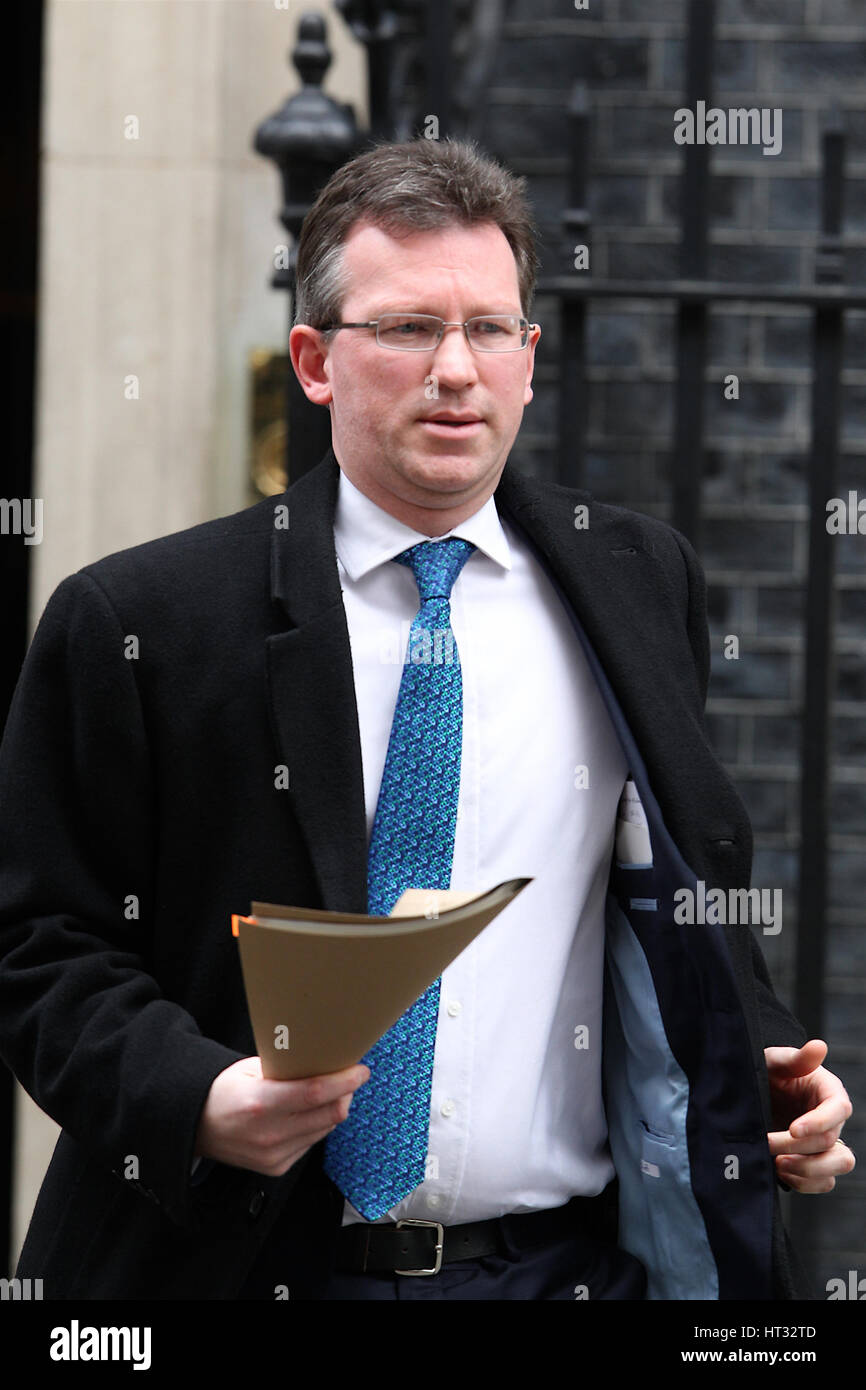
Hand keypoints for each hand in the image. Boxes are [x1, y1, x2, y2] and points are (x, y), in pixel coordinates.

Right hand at [194, 1057, 370, 1176]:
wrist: (196, 1126)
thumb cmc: (224, 1091)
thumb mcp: (251, 1068)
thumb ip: (287, 1067)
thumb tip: (324, 1058)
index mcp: (261, 1102)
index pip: (315, 1092)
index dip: (344, 1081)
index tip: (360, 1071)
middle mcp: (269, 1133)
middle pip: (328, 1114)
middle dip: (346, 1093)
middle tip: (349, 1078)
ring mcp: (273, 1155)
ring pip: (325, 1129)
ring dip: (334, 1110)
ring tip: (330, 1092)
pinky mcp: (276, 1168)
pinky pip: (311, 1143)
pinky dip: (317, 1126)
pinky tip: (308, 1113)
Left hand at [764, 1039, 854, 1191]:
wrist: (759, 1095)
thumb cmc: (770, 1073)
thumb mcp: (776, 1061)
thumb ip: (796, 1058)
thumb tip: (819, 1046)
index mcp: (830, 1093)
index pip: (838, 1110)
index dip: (818, 1122)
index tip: (793, 1129)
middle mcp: (834, 1120)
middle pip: (832, 1142)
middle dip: (799, 1147)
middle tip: (768, 1144)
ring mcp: (828, 1144)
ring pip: (838, 1166)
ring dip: (808, 1170)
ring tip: (778, 1164)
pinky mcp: (816, 1163)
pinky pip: (824, 1182)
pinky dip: (805, 1183)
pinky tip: (781, 1172)